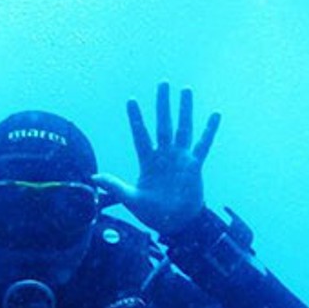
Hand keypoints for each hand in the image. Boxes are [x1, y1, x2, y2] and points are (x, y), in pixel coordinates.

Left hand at [93, 82, 220, 234]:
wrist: (176, 223)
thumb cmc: (153, 213)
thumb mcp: (132, 200)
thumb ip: (115, 186)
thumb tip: (94, 177)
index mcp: (147, 161)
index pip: (140, 135)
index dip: (136, 119)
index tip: (131, 101)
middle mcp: (164, 155)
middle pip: (163, 124)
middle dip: (162, 105)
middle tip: (162, 84)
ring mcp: (180, 158)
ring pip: (182, 129)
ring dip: (184, 110)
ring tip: (185, 90)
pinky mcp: (194, 166)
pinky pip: (203, 145)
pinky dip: (209, 130)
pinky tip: (214, 115)